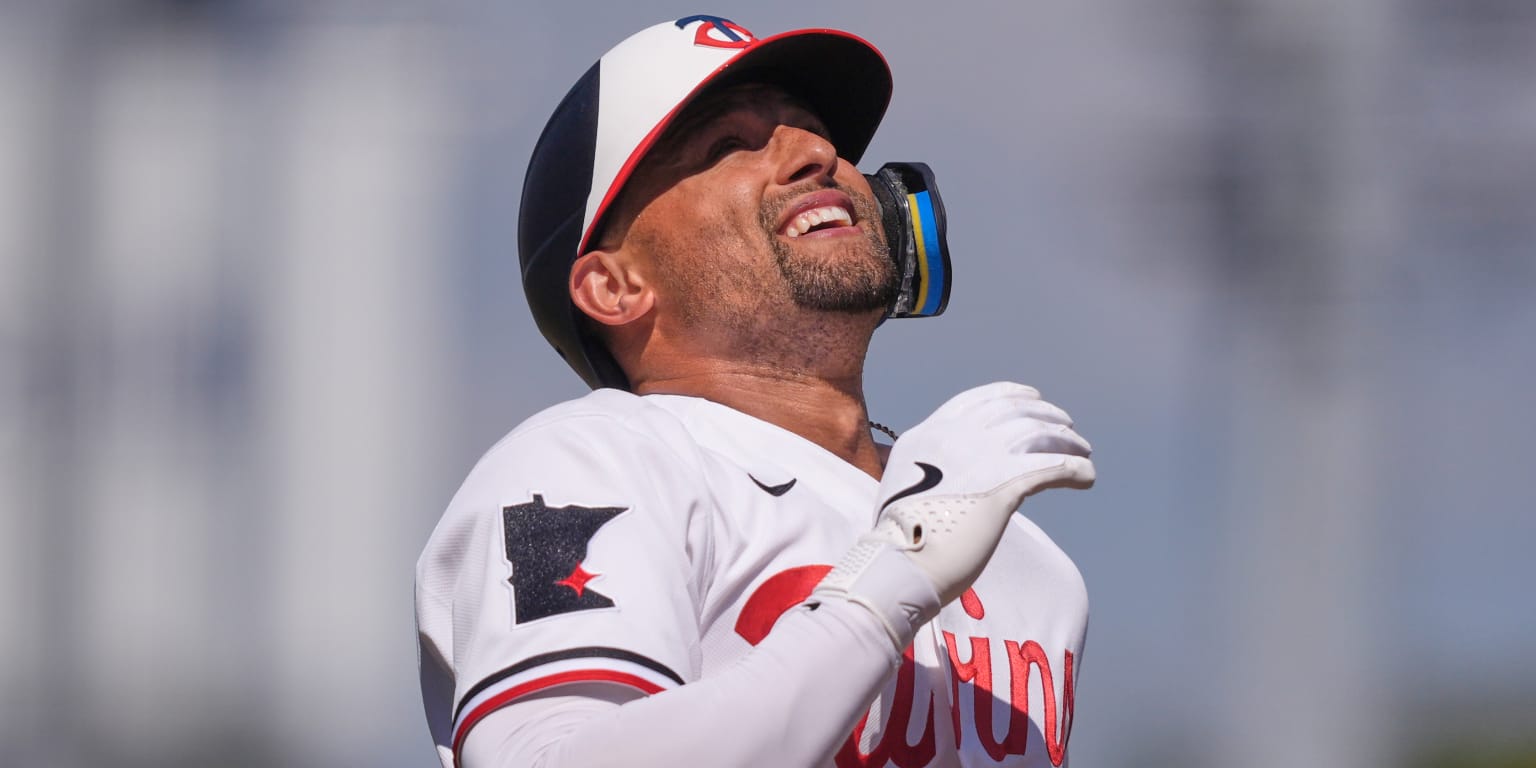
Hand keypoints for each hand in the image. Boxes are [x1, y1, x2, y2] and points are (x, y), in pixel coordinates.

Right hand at [814, 383, 1094, 647]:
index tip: (1034, 397)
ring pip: (1038, 434)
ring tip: (1083, 452)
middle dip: (1047, 414)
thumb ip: (926, 470)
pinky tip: (1086, 477)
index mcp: (928, 434)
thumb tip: (940, 476)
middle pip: (1014, 411)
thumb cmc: (898, 540)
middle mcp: (954, 438)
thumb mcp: (902, 486)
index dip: (1012, 394)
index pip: (979, 399)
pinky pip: (1052, 468)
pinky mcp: (1003, 487)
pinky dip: (1074, 469)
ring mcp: (979, 459)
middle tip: (1067, 427)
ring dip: (1067, 440)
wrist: (896, 566)